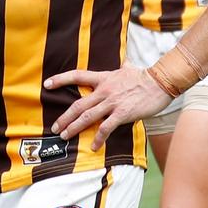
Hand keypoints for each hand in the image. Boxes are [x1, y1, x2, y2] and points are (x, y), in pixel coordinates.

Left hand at [45, 64, 172, 150]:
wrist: (160, 82)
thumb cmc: (145, 76)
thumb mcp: (128, 68)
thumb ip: (123, 67)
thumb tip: (125, 61)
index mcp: (102, 78)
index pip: (76, 76)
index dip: (60, 80)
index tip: (47, 84)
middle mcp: (104, 90)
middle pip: (78, 104)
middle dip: (64, 118)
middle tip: (54, 127)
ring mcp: (112, 102)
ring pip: (87, 117)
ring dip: (74, 128)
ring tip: (64, 136)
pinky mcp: (122, 113)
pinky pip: (106, 127)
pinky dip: (99, 138)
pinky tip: (94, 146)